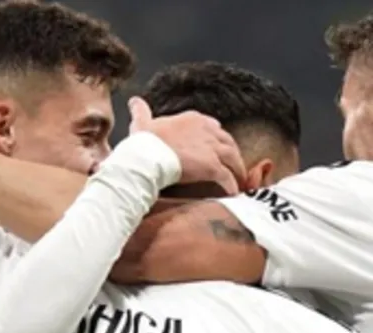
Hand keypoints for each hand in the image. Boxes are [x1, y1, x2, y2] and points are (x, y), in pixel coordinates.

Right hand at [127, 97, 245, 194]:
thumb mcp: (142, 122)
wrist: (148, 157)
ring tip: (238, 178)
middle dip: (231, 151)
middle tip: (232, 161)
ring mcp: (211, 149)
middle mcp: (207, 131)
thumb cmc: (144, 141)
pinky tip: (232, 192)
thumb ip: (141, 111)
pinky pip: (227, 177)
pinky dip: (231, 185)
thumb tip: (134, 101)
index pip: (211, 125)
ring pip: (232, 158)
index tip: (216, 142)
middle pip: (227, 140)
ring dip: (237, 168)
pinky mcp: (212, 167)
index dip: (214, 135)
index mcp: (192, 119)